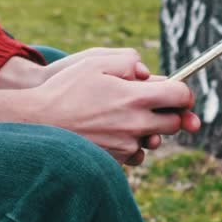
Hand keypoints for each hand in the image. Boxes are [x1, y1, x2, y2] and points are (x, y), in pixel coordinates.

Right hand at [0, 53, 200, 164]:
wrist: (37, 124)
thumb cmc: (64, 89)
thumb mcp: (94, 62)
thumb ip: (128, 61)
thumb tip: (148, 73)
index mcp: (134, 97)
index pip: (180, 96)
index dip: (184, 93)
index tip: (179, 93)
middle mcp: (135, 124)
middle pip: (174, 123)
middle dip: (170, 113)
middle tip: (154, 104)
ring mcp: (126, 145)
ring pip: (154, 140)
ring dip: (149, 129)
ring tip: (125, 117)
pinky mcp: (115, 160)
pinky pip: (136, 154)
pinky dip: (131, 145)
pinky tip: (114, 133)